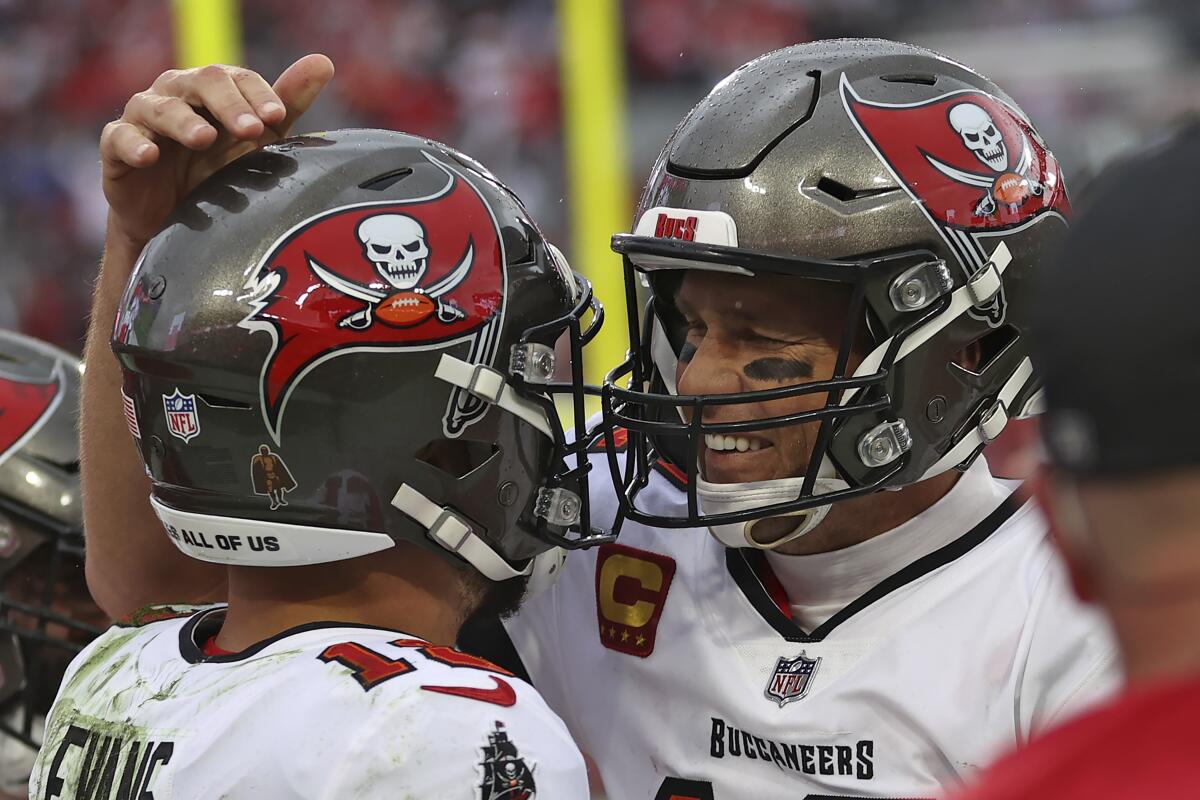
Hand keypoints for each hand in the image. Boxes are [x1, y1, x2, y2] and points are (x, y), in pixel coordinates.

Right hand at [99, 54, 334, 246]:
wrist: (173, 219)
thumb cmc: (216, 169)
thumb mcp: (256, 141)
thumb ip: (287, 103)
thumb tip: (324, 61)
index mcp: (212, 90)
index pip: (236, 78)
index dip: (257, 93)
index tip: (278, 116)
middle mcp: (177, 94)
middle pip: (201, 82)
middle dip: (229, 104)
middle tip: (253, 129)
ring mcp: (144, 118)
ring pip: (159, 107)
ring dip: (183, 121)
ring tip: (204, 139)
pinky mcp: (118, 147)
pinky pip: (120, 138)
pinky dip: (134, 144)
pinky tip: (150, 154)